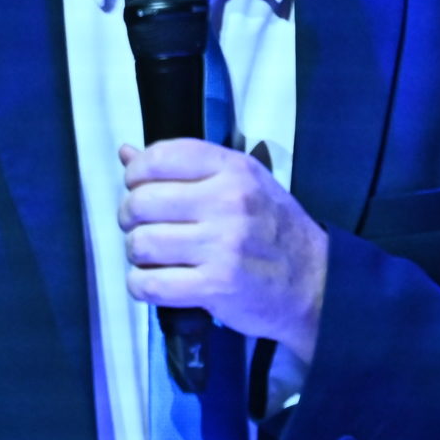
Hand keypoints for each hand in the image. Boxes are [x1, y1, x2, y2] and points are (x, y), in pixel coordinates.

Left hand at [119, 138, 328, 364]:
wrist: (314, 283)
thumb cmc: (274, 230)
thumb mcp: (243, 184)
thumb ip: (187, 169)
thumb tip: (126, 153)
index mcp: (235, 169)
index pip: (161, 157)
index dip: (136, 174)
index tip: (140, 189)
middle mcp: (229, 201)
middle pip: (141, 202)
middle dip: (131, 218)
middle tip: (144, 228)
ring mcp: (223, 245)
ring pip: (140, 244)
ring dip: (138, 255)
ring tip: (156, 257)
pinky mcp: (215, 286)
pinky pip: (148, 284)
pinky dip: (142, 285)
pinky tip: (157, 282)